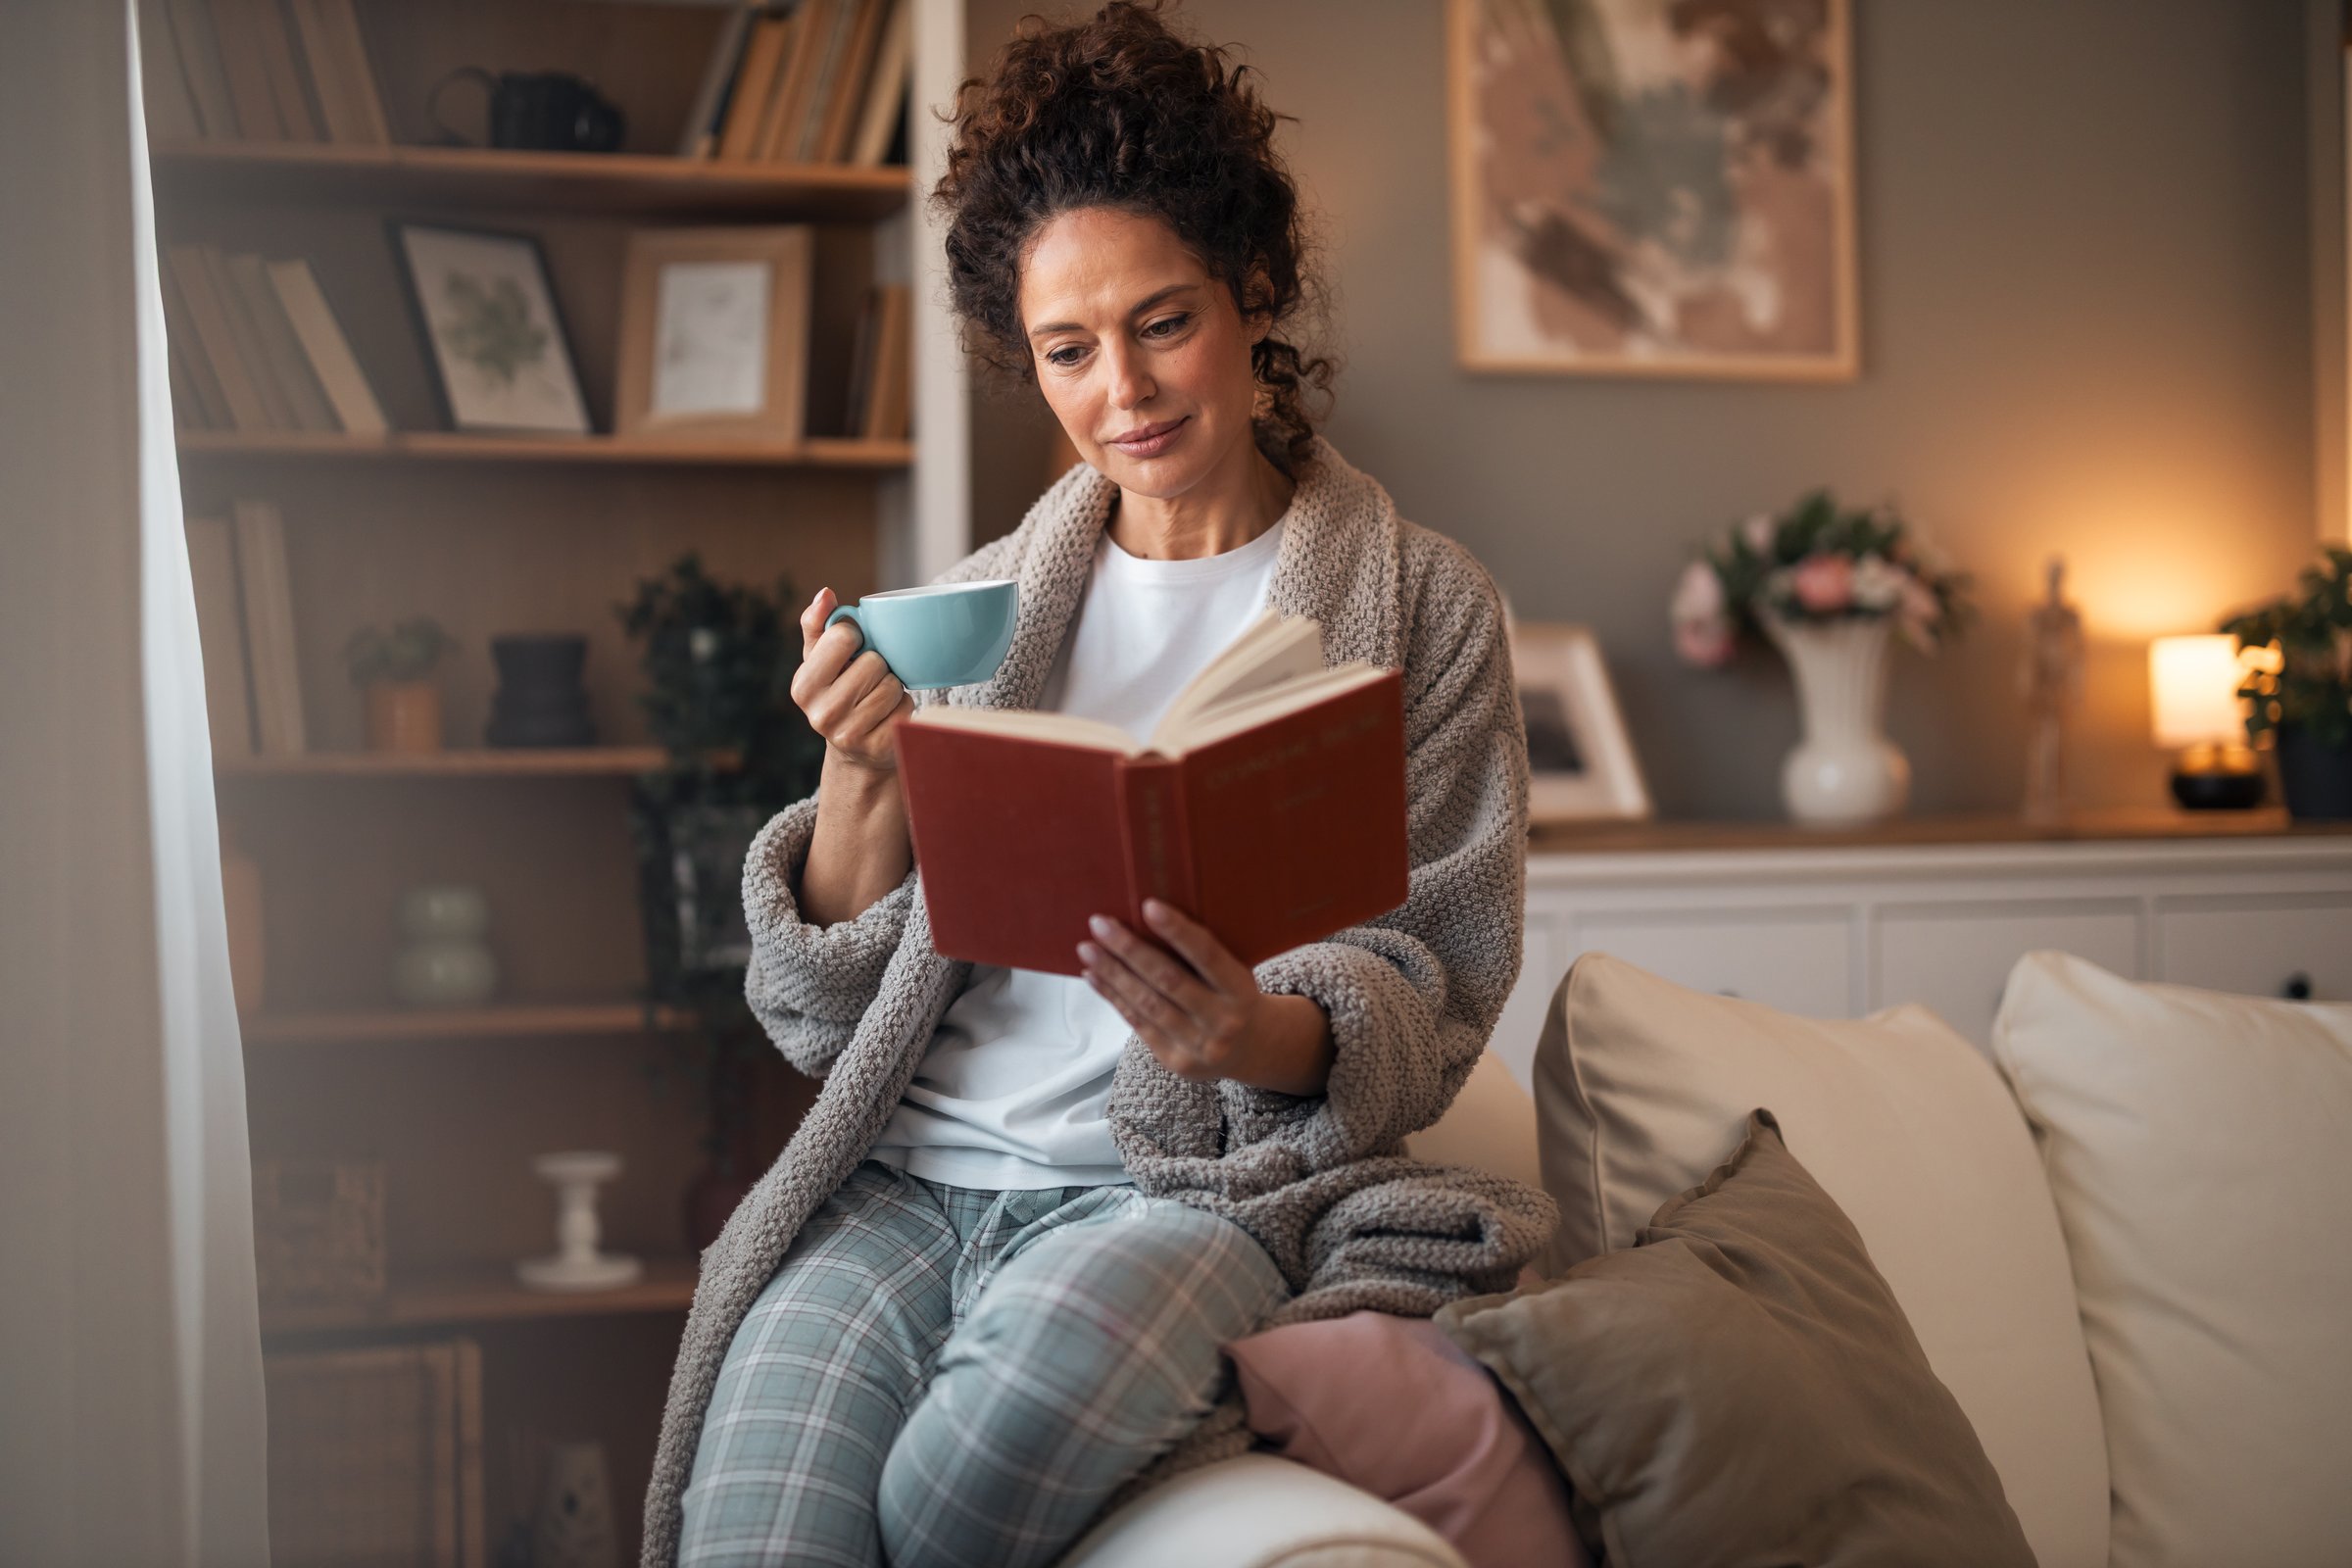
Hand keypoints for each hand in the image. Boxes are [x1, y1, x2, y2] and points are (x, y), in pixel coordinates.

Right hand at [792, 587, 913, 774]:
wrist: (855, 749)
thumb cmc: (839, 691)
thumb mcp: (821, 658)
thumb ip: (819, 623)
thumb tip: (825, 594)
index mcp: (803, 686)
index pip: (844, 637)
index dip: (856, 639)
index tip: (851, 654)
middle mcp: (820, 714)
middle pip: (873, 662)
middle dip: (877, 666)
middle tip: (867, 681)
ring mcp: (849, 735)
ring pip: (891, 686)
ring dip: (892, 687)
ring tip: (877, 698)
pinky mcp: (877, 748)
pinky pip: (905, 709)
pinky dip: (902, 707)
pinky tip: (887, 716)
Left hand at [1078, 899, 1334, 1094]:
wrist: (1252, 1049)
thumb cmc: (1233, 996)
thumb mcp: (1234, 974)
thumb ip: (1202, 955)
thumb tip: (1148, 915)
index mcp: (1241, 989)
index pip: (1207, 956)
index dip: (1177, 931)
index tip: (1148, 905)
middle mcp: (1222, 1020)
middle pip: (1168, 981)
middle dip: (1130, 950)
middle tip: (1100, 923)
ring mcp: (1199, 1045)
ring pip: (1147, 1005)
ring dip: (1112, 974)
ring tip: (1088, 949)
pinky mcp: (1177, 1061)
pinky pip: (1138, 1024)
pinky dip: (1113, 997)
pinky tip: (1094, 976)